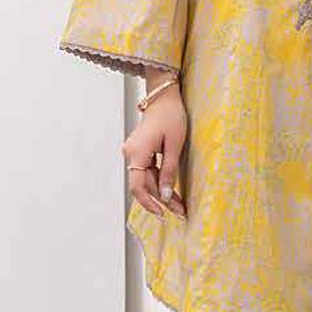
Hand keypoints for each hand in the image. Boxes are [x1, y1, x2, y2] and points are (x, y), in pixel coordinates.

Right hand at [122, 87, 187, 219]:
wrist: (164, 96)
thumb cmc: (171, 115)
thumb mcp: (174, 145)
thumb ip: (168, 171)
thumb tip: (164, 195)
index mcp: (137, 153)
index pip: (138, 187)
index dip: (149, 204)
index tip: (163, 215)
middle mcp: (131, 154)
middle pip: (144, 185)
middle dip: (161, 200)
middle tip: (179, 212)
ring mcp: (134, 152)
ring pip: (146, 179)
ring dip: (161, 192)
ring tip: (178, 205)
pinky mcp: (140, 151)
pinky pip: (148, 171)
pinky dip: (159, 181)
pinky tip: (169, 190)